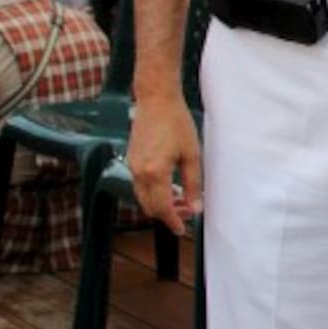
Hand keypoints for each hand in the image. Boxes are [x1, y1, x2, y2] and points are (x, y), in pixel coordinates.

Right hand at [126, 94, 202, 234]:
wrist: (156, 99)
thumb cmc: (176, 122)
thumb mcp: (192, 155)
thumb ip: (193, 184)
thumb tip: (195, 207)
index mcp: (155, 173)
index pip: (162, 208)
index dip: (173, 221)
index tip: (181, 229)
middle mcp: (139, 172)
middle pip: (149, 207)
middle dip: (167, 214)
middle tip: (187, 211)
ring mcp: (132, 165)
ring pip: (142, 197)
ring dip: (159, 203)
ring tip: (180, 198)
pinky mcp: (131, 158)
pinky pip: (139, 184)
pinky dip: (152, 192)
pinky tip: (169, 185)